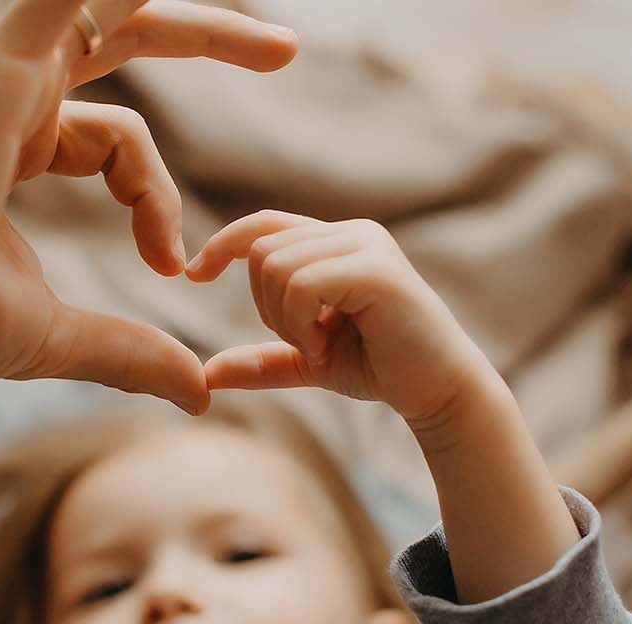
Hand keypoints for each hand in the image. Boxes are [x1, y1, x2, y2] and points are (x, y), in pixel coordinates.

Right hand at [0, 0, 297, 413]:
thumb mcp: (55, 336)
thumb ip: (129, 351)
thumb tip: (196, 391)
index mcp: (14, 147)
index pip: (117, 140)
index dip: (158, 201)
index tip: (172, 265)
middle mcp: (9, 98)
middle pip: (121, 39)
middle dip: (207, 39)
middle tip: (287, 53)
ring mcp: (2, 74)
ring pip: (112, 9)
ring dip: (196, 19)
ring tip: (281, 45)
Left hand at [192, 212, 498, 430]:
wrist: (437, 391)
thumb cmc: (379, 369)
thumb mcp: (308, 363)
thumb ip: (262, 362)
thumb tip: (206, 375)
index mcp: (335, 242)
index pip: (263, 224)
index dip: (223, 244)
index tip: (194, 274)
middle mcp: (351, 233)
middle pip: (261, 251)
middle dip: (265, 307)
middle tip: (305, 342)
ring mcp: (366, 245)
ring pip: (275, 266)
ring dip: (284, 319)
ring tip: (319, 345)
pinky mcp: (377, 268)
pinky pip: (301, 283)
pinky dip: (300, 323)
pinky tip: (326, 346)